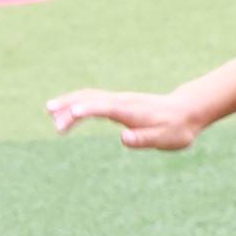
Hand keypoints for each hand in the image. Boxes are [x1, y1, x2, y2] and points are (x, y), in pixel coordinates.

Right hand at [47, 87, 203, 150]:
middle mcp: (122, 101)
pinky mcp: (117, 103)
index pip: (106, 107)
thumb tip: (124, 138)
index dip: (89, 110)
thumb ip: (144, 139)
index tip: (72, 114)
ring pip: (88, 96)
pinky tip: (65, 114)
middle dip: (71, 107)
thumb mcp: (165, 139)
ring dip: (69, 103)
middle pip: (91, 98)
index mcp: (132, 110)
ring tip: (50, 112)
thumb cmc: (176, 129)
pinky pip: (92, 99)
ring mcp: (118, 99)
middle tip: (55, 123)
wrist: (186, 112)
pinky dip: (76, 104)